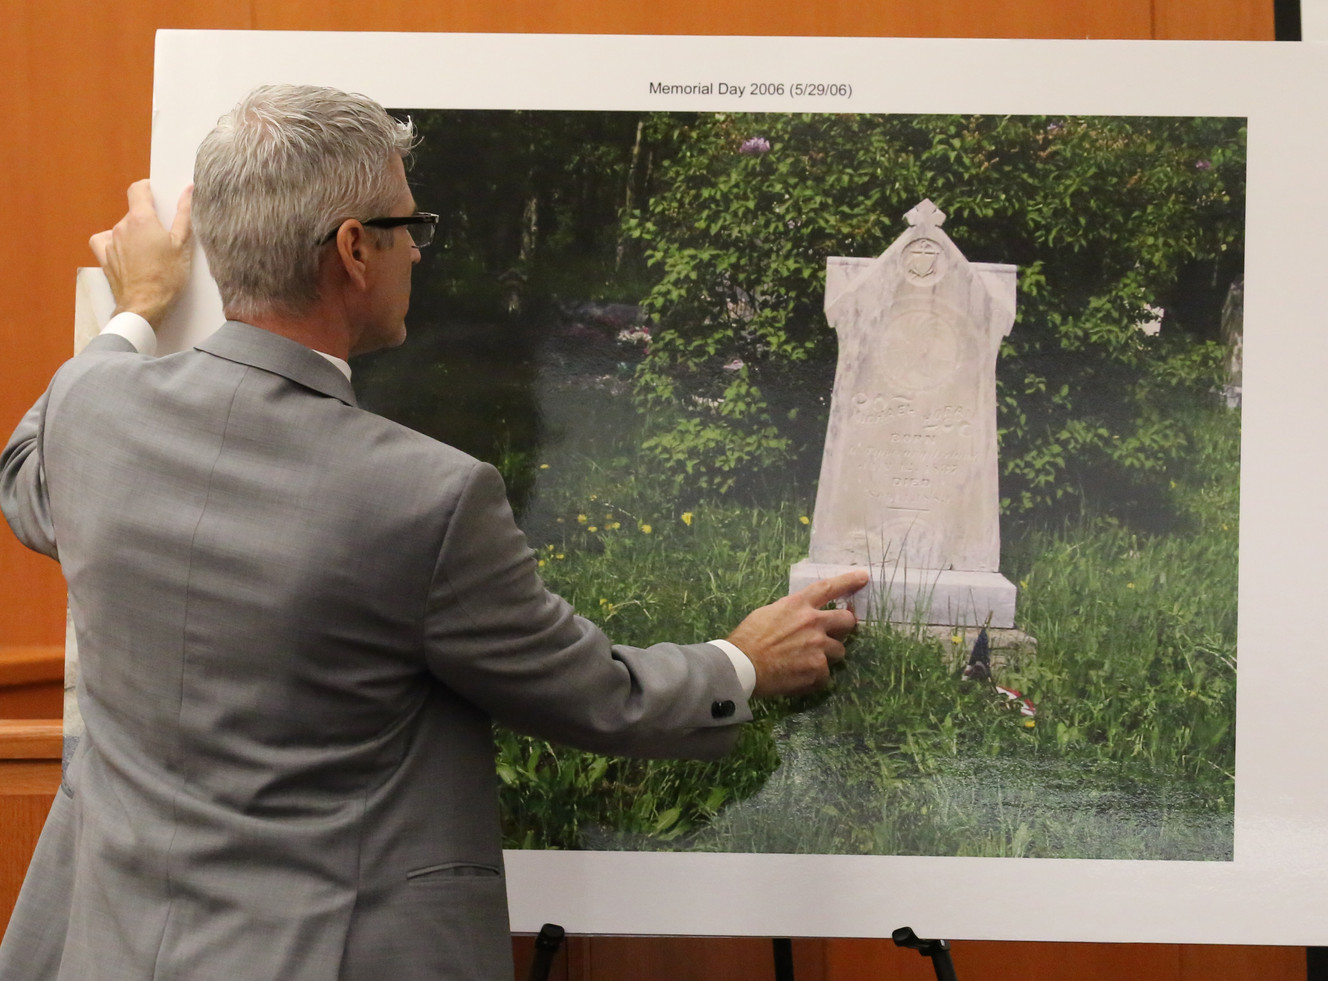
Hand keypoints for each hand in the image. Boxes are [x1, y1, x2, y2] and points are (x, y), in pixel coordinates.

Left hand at [89, 180, 192, 329]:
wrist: (145, 306)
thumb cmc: (167, 277)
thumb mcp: (182, 245)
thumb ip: (184, 215)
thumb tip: (188, 191)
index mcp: (142, 219)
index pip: (138, 189)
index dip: (148, 188)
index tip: (157, 195)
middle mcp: (122, 226)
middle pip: (133, 213)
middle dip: (147, 219)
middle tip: (164, 236)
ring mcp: (110, 242)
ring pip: (123, 229)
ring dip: (135, 234)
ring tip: (150, 253)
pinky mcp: (104, 257)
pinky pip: (105, 241)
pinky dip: (115, 243)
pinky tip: (126, 253)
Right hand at [727, 569, 867, 697]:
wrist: (742, 666)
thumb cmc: (748, 638)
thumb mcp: (767, 613)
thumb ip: (790, 612)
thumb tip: (800, 616)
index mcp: (798, 605)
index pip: (828, 588)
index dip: (848, 581)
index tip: (863, 577)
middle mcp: (813, 623)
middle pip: (846, 621)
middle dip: (845, 626)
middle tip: (837, 633)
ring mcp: (818, 647)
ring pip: (838, 651)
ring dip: (826, 655)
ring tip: (805, 662)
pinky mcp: (818, 670)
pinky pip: (825, 675)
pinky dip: (814, 677)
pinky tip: (797, 677)